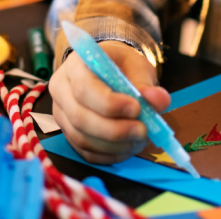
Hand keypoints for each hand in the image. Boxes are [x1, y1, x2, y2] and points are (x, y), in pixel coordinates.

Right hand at [49, 41, 169, 162]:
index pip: (84, 88)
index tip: (136, 109)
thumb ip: (146, 83)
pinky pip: (85, 152)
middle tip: (142, 130)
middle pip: (79, 117)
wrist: (107, 71)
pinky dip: (109, 155)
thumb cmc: (120, 65)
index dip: (109, 104)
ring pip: (82, 138)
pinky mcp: (68, 133)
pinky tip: (128, 147)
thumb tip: (160, 100)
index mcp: (75, 66)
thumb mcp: (136, 65)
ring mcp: (61, 114)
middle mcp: (61, 90)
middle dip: (114, 130)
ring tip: (139, 139)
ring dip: (114, 145)